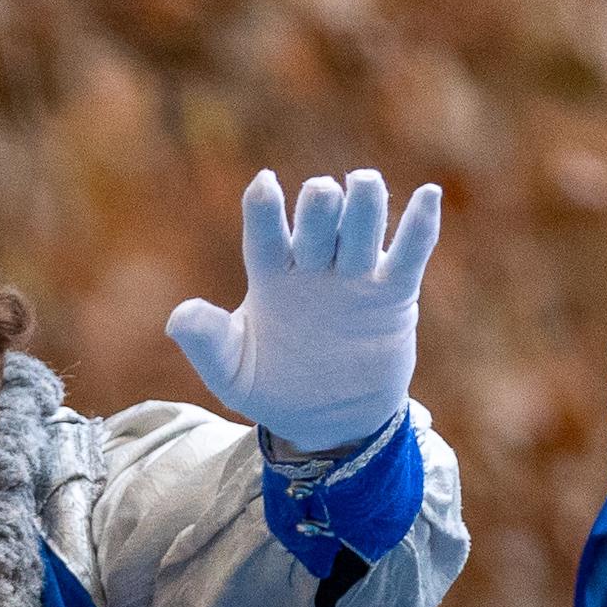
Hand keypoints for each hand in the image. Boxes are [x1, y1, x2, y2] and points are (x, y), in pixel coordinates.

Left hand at [164, 168, 442, 457]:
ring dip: (365, 201)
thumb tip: (179, 316)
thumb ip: (206, 342)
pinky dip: (420, 224)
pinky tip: (428, 195)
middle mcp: (314, 265)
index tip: (265, 184)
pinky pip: (410, 253)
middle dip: (321, 202)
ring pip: (363, 224)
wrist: (327, 421)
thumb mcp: (232, 373)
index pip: (265, 231)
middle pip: (320, 217)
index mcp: (271, 275)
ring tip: (364, 184)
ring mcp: (355, 276)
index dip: (265, 207)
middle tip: (323, 195)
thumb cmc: (273, 388)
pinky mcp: (393, 294)